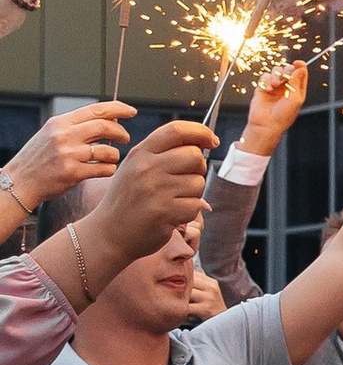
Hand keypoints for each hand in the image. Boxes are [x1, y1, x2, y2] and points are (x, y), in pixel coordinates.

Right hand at [1, 100, 131, 212]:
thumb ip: (76, 126)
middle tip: (126, 138)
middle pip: (105, 127)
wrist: (20, 181)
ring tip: (111, 158)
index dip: (118, 109)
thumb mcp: (51, 133)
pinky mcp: (72, 173)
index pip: (96, 109)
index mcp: (60, 122)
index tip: (131, 112)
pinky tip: (105, 169)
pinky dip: (109, 169)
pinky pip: (103, 169)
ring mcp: (68, 154)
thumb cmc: (39, 158)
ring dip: (115, 154)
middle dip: (121, 132)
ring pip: (108, 150)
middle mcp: (64, 135)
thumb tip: (110, 119)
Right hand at [83, 120, 215, 274]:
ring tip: (173, 200)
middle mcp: (147, 168)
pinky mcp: (164, 212)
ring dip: (193, 193)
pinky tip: (172, 215)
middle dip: (198, 168)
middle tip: (186, 179)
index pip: (176, 130)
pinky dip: (189, 211)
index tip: (212, 140)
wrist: (108, 234)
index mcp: (140, 153)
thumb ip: (161, 153)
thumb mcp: (134, 167)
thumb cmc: (127, 200)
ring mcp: (156, 190)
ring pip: (198, 182)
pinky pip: (196, 205)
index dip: (201, 132)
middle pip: (194, 155)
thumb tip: (200, 142)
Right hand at [238, 60, 308, 158]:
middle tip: (284, 77)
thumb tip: (301, 67)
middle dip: (286, 70)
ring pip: (276, 71)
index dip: (300, 66)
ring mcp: (274, 87)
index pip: (300, 73)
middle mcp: (286, 87)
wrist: (266, 125)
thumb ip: (297, 81)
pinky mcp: (263, 88)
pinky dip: (266, 80)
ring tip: (275, 85)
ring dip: (276, 75)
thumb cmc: (283, 116)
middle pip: (288, 69)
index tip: (298, 62)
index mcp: (297, 90)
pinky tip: (268, 89)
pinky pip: (264, 76)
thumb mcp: (295, 98)